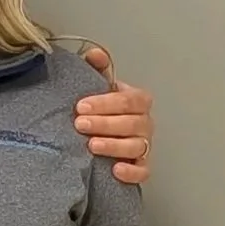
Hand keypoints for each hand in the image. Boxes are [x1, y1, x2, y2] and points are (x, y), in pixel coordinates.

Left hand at [74, 42, 152, 185]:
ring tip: (92, 145)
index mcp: (138, 101)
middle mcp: (145, 122)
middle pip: (132, 123)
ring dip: (114, 146)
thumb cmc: (102, 109)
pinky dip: (131, 171)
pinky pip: (143, 171)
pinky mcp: (141, 167)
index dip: (105, 103)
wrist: (101, 134)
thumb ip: (98, 68)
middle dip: (105, 123)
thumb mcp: (99, 86)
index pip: (129, 100)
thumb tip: (95, 54)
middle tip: (80, 124)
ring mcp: (144, 145)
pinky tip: (115, 170)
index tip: (81, 106)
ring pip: (136, 146)